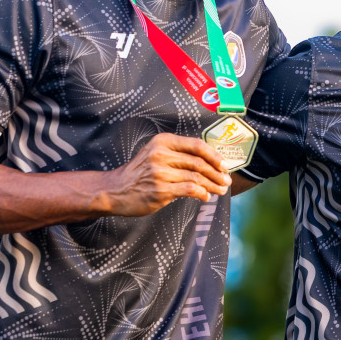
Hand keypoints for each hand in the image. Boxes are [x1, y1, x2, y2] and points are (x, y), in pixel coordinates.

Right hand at [102, 133, 231, 214]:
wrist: (114, 190)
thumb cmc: (139, 173)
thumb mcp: (155, 154)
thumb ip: (178, 154)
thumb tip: (209, 162)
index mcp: (163, 142)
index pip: (196, 145)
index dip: (214, 156)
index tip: (225, 165)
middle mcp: (161, 155)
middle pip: (199, 162)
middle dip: (217, 173)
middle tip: (226, 181)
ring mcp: (160, 173)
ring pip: (197, 177)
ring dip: (213, 185)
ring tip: (220, 190)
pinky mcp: (160, 190)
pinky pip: (190, 190)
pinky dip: (202, 193)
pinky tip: (205, 196)